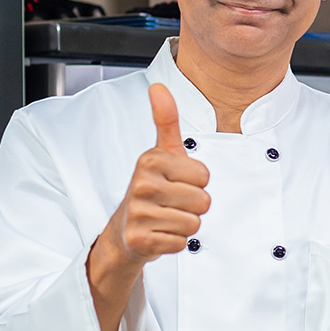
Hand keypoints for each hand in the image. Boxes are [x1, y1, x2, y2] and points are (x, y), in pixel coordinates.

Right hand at [97, 84, 210, 269]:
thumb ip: (166, 120)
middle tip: (172, 204)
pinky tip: (159, 234)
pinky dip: (174, 242)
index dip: (197, 183)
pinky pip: (181, 243)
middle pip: (203, 201)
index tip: (177, 182)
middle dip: (193, 206)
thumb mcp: (161, 152)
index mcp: (150, 160)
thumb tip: (158, 86)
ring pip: (194, 224)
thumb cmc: (151, 188)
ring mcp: (139, 214)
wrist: (125, 230)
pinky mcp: (141, 240)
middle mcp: (142, 185)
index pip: (204, 176)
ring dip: (184, 225)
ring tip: (166, 218)